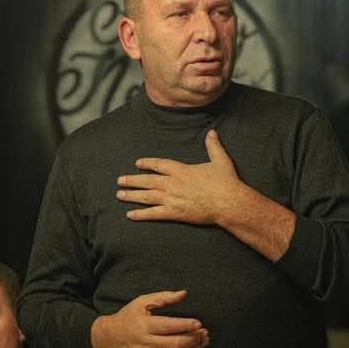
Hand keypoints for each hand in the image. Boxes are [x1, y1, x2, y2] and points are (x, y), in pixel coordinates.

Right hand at [90, 290, 208, 347]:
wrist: (109, 339)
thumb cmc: (128, 317)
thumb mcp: (142, 302)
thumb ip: (163, 297)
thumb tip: (184, 293)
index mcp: (144, 326)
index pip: (169, 326)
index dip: (186, 325)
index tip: (199, 323)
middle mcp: (145, 343)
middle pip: (176, 344)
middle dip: (193, 339)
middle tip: (204, 333)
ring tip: (202, 342)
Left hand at [116, 130, 245, 226]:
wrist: (228, 202)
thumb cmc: (225, 182)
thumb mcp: (220, 160)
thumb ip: (213, 146)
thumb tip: (212, 132)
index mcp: (181, 170)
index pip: (159, 165)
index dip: (147, 163)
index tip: (137, 163)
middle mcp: (173, 183)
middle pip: (148, 180)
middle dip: (132, 180)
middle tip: (120, 181)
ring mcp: (172, 198)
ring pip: (147, 196)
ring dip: (132, 195)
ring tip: (119, 195)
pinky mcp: (174, 213)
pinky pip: (153, 214)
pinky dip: (141, 214)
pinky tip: (130, 215)